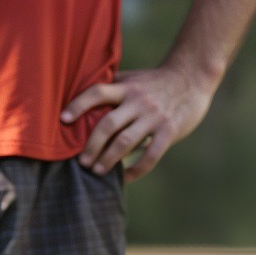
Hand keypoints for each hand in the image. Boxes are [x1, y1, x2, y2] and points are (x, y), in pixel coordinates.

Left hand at [62, 62, 215, 178]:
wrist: (192, 78)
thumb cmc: (156, 81)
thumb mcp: (133, 78)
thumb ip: (113, 88)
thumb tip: (82, 101)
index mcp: (126, 87)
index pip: (97, 93)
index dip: (78, 105)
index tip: (63, 120)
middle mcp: (138, 101)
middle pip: (108, 124)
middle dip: (91, 145)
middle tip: (81, 161)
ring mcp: (154, 116)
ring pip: (126, 142)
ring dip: (108, 159)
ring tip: (97, 171)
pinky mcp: (170, 130)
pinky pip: (151, 154)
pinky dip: (136, 169)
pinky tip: (126, 176)